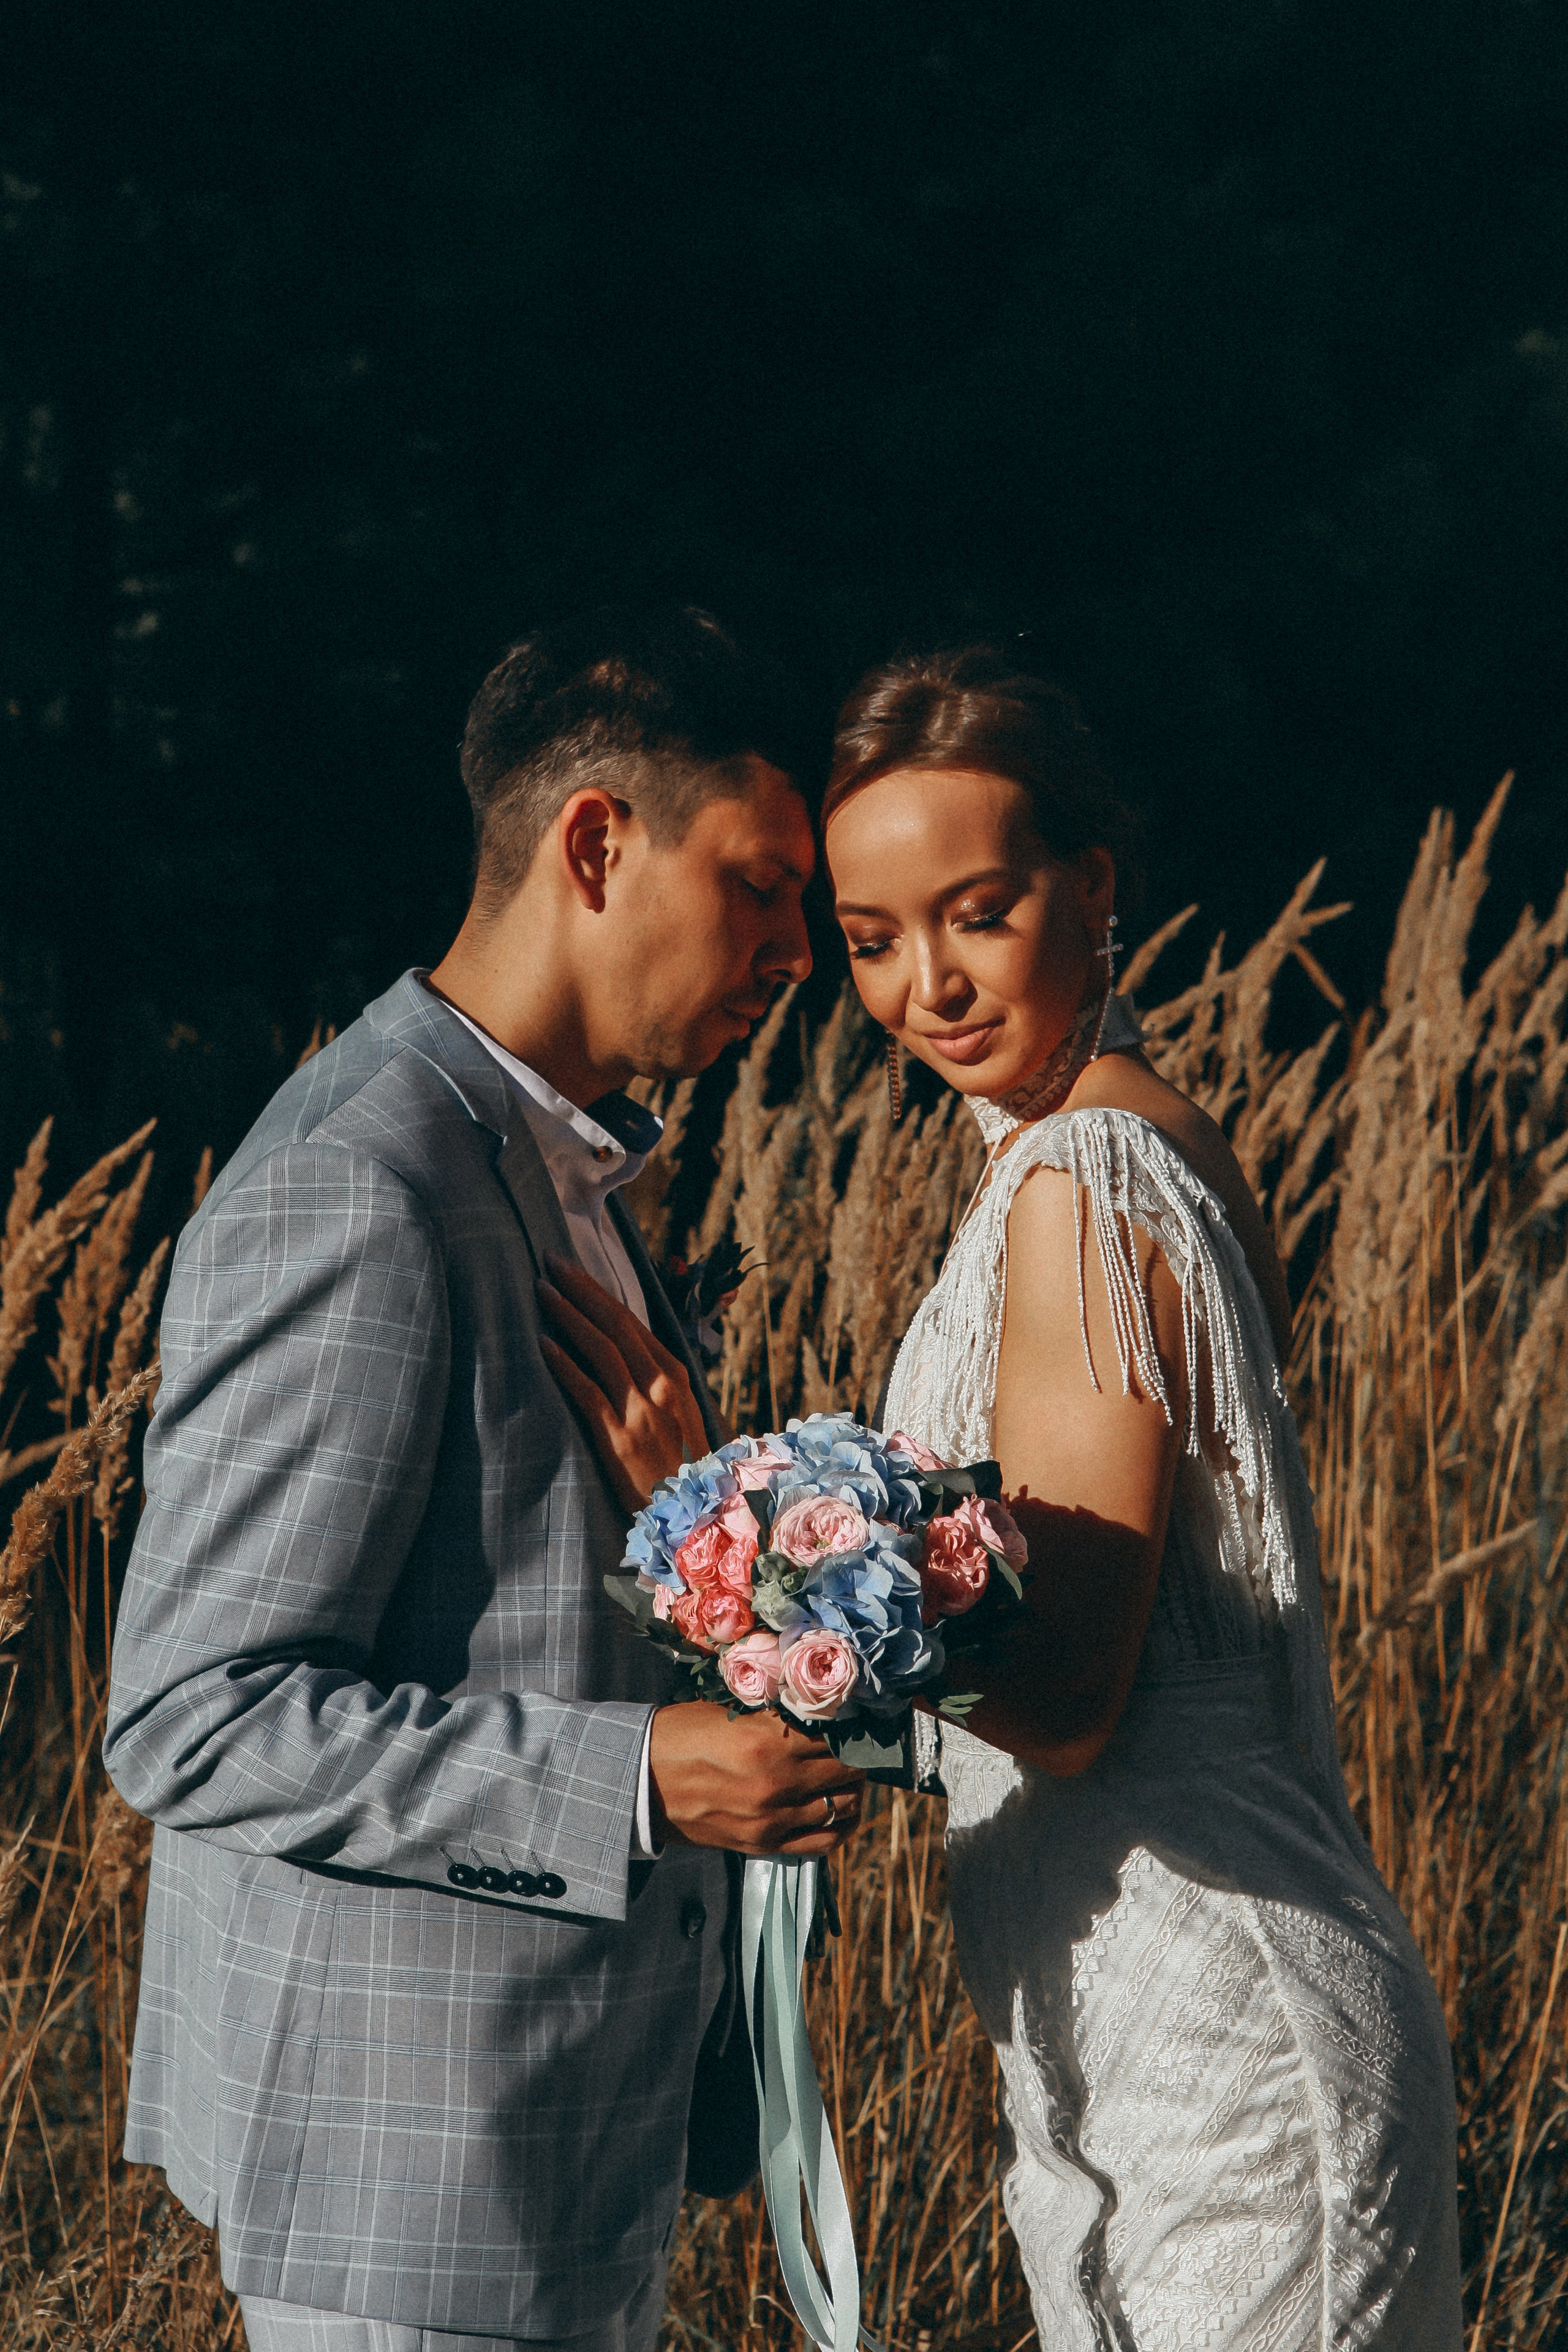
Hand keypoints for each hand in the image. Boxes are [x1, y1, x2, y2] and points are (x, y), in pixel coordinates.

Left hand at [537, 1255, 709, 1511]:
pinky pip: (589, 1393)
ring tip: (542, 1290)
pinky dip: (565, 1365)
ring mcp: (642, 1413)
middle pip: (617, 1326)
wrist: (697, 1518)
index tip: (574, 1270)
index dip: (600, 1293)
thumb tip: (623, 1357)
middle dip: (581, 1290)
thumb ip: (654, 1386)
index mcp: (677, 1378)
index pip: (634, 1324)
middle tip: (550, 1262)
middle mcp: (662, 1388)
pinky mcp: (621, 1440)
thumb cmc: (683, 1469)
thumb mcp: (679, 1418)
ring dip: (569, 1316)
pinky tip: (543, 1343)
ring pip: (602, 1351)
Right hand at [648, 1701, 864, 1856]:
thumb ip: (775, 1715)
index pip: (836, 1733)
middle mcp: (776, 1785)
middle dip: (856, 1753)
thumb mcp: (728, 1711)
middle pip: (846, 1769)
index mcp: (767, 1743)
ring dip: (852, 1786)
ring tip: (848, 1771)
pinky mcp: (763, 1844)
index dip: (852, 1722)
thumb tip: (819, 1707)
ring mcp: (772, 1820)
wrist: (638, 1781)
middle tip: (856, 1741)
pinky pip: (823, 1841)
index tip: (856, 1715)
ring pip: (842, 1805)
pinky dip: (840, 1824)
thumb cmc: (680, 1734)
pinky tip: (841, 1808)